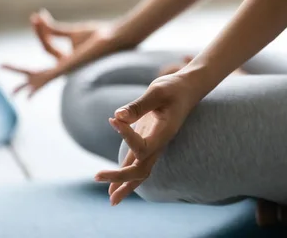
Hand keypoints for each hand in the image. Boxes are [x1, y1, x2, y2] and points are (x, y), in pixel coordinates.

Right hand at [1, 9, 114, 97]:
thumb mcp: (73, 32)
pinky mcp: (69, 69)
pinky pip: (49, 77)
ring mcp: (67, 70)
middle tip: (2, 69)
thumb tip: (38, 18)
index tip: (37, 15)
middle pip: (39, 72)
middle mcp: (67, 68)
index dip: (40, 30)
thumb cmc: (101, 35)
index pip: (46, 46)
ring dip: (24, 78)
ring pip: (40, 76)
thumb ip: (54, 29)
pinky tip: (28, 93)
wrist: (116, 38)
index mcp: (68, 59)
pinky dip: (38, 84)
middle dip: (21, 72)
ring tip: (10, 88)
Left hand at [94, 73, 199, 204]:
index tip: (114, 120)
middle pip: (142, 170)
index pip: (142, 146)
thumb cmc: (174, 87)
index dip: (126, 136)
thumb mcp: (157, 92)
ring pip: (141, 171)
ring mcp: (154, 143)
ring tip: (111, 199)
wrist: (189, 88)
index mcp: (164, 133)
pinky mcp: (149, 139)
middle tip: (97, 177)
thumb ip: (138, 106)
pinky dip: (127, 172)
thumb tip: (116, 117)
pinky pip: (138, 161)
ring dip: (126, 184)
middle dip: (121, 178)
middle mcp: (160, 143)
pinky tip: (114, 184)